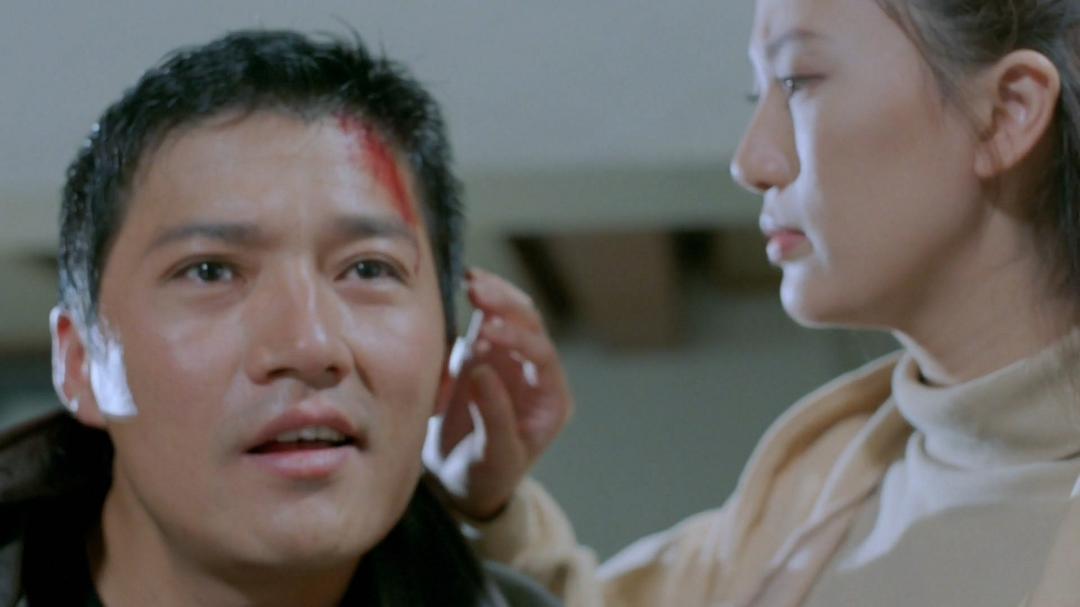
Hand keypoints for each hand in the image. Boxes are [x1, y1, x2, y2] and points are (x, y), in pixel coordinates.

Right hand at [424, 268, 573, 519]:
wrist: (463, 484)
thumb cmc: (487, 477)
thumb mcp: (495, 456)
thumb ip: (494, 414)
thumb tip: (481, 369)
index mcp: (551, 400)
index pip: (543, 357)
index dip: (517, 339)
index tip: (486, 330)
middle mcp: (535, 375)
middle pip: (530, 327)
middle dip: (507, 304)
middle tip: (476, 288)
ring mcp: (510, 362)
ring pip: (511, 316)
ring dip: (495, 295)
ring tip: (471, 279)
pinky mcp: (483, 356)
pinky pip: (485, 322)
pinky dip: (477, 303)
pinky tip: (462, 285)